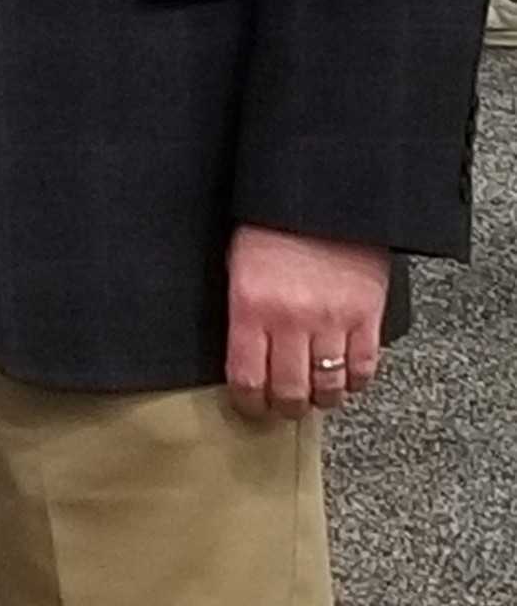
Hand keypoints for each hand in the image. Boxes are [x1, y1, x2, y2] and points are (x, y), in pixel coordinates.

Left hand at [226, 225, 390, 419]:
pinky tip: (346, 380)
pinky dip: (355, 382)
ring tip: (315, 398)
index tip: (249, 407)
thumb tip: (243, 354)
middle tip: (283, 408)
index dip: (248, 403)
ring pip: (329, 386)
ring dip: (321, 399)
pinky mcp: (368, 316)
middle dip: (284, 408)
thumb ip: (242, 313)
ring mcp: (333, 321)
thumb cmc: (271, 227)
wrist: (321, 196)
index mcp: (250, 308)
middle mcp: (291, 321)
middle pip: (289, 391)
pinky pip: (364, 368)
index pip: (246, 378)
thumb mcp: (238, 267)